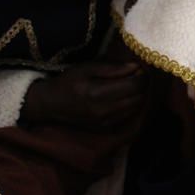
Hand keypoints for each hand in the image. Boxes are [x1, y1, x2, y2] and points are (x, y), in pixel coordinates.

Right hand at [20, 60, 147, 129]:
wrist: (52, 104)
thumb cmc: (69, 81)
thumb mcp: (87, 68)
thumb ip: (112, 68)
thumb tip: (136, 67)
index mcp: (97, 93)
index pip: (133, 85)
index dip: (141, 76)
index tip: (140, 68)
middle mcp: (103, 110)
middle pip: (138, 97)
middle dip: (143, 85)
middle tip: (138, 75)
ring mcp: (104, 122)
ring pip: (136, 107)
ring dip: (139, 95)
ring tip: (131, 84)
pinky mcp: (105, 127)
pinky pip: (128, 115)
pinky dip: (131, 104)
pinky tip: (124, 96)